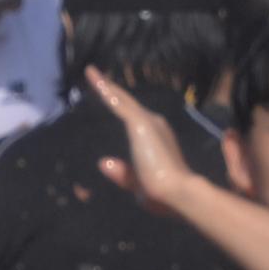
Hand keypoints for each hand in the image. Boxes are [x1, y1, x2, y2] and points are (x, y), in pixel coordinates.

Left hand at [87, 65, 206, 218]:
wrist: (177, 194)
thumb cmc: (163, 196)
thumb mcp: (137, 184)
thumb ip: (122, 174)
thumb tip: (103, 162)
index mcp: (155, 139)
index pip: (133, 119)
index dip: (121, 108)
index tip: (109, 99)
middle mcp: (154, 125)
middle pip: (127, 104)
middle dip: (113, 91)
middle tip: (98, 79)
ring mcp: (148, 122)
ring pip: (122, 100)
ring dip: (106, 86)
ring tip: (91, 73)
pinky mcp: (140, 123)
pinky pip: (117, 103)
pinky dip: (104, 89)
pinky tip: (93, 78)